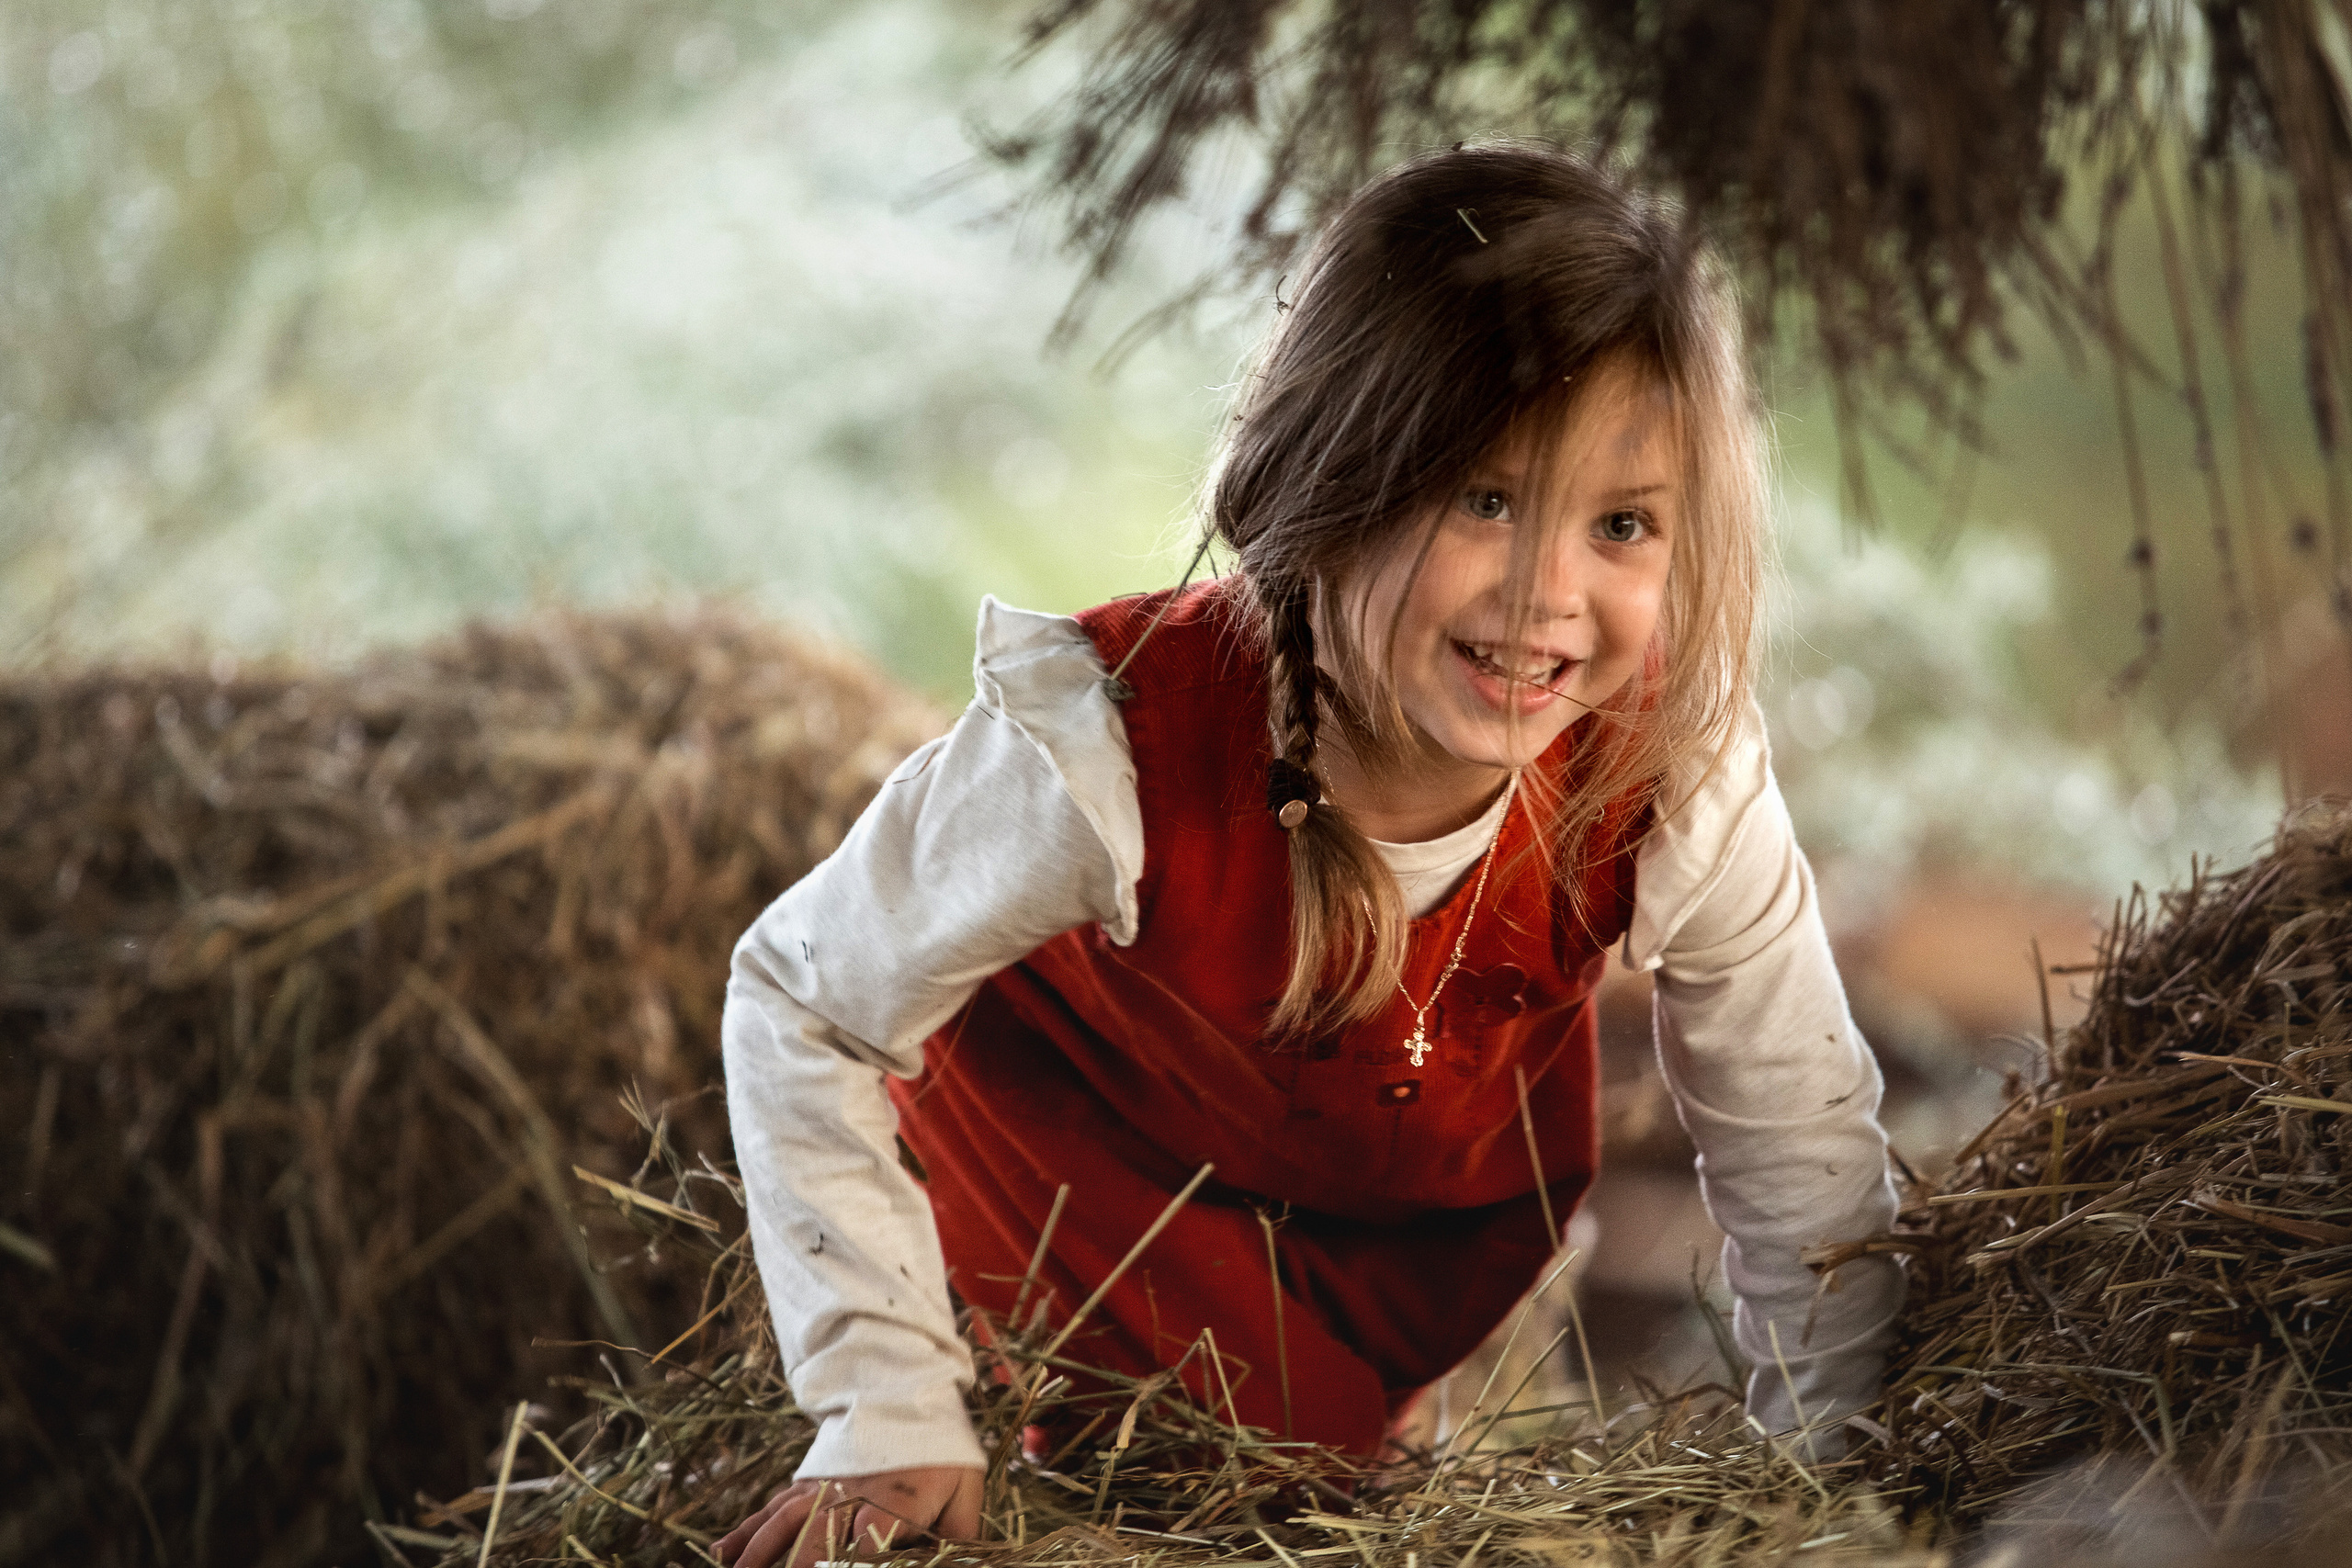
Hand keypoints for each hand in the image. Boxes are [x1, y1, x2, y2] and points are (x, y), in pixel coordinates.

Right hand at [715, 1466, 982, 1567]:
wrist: (910, 1391)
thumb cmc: (942, 1450)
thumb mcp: (965, 1491)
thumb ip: (959, 1537)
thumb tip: (964, 1565)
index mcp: (895, 1501)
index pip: (869, 1544)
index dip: (853, 1563)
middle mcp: (851, 1495)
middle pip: (817, 1542)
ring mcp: (822, 1488)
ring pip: (784, 1526)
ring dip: (760, 1554)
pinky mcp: (807, 1483)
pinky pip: (772, 1508)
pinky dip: (746, 1530)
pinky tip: (722, 1551)